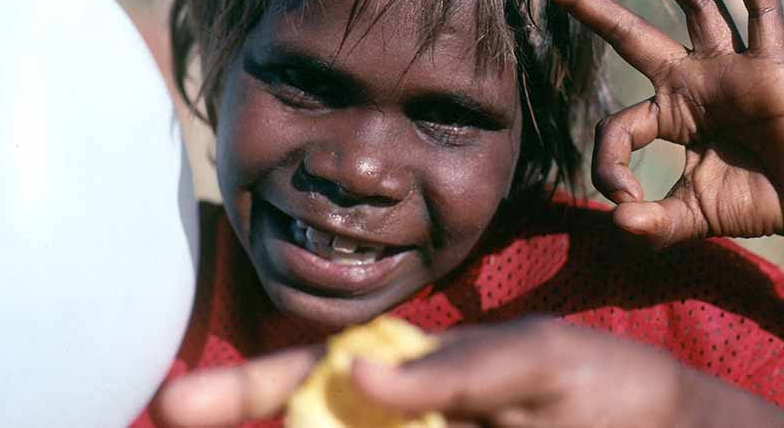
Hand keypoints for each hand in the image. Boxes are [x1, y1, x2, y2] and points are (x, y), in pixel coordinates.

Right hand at [149, 319, 783, 426]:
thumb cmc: (601, 382)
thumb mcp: (534, 361)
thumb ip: (455, 371)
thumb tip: (358, 377)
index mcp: (415, 376)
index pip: (317, 376)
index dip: (251, 391)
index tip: (183, 404)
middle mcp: (406, 424)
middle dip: (255, 425)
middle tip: (185, 422)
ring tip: (287, 424)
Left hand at [530, 0, 783, 248]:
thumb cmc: (756, 203)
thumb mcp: (692, 217)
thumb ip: (653, 224)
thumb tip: (616, 224)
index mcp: (668, 112)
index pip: (616, 125)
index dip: (609, 164)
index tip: (624, 202)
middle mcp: (691, 79)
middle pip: (627, 31)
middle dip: (584, 2)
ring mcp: (730, 67)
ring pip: (692, 4)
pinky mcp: (772, 66)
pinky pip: (761, 13)